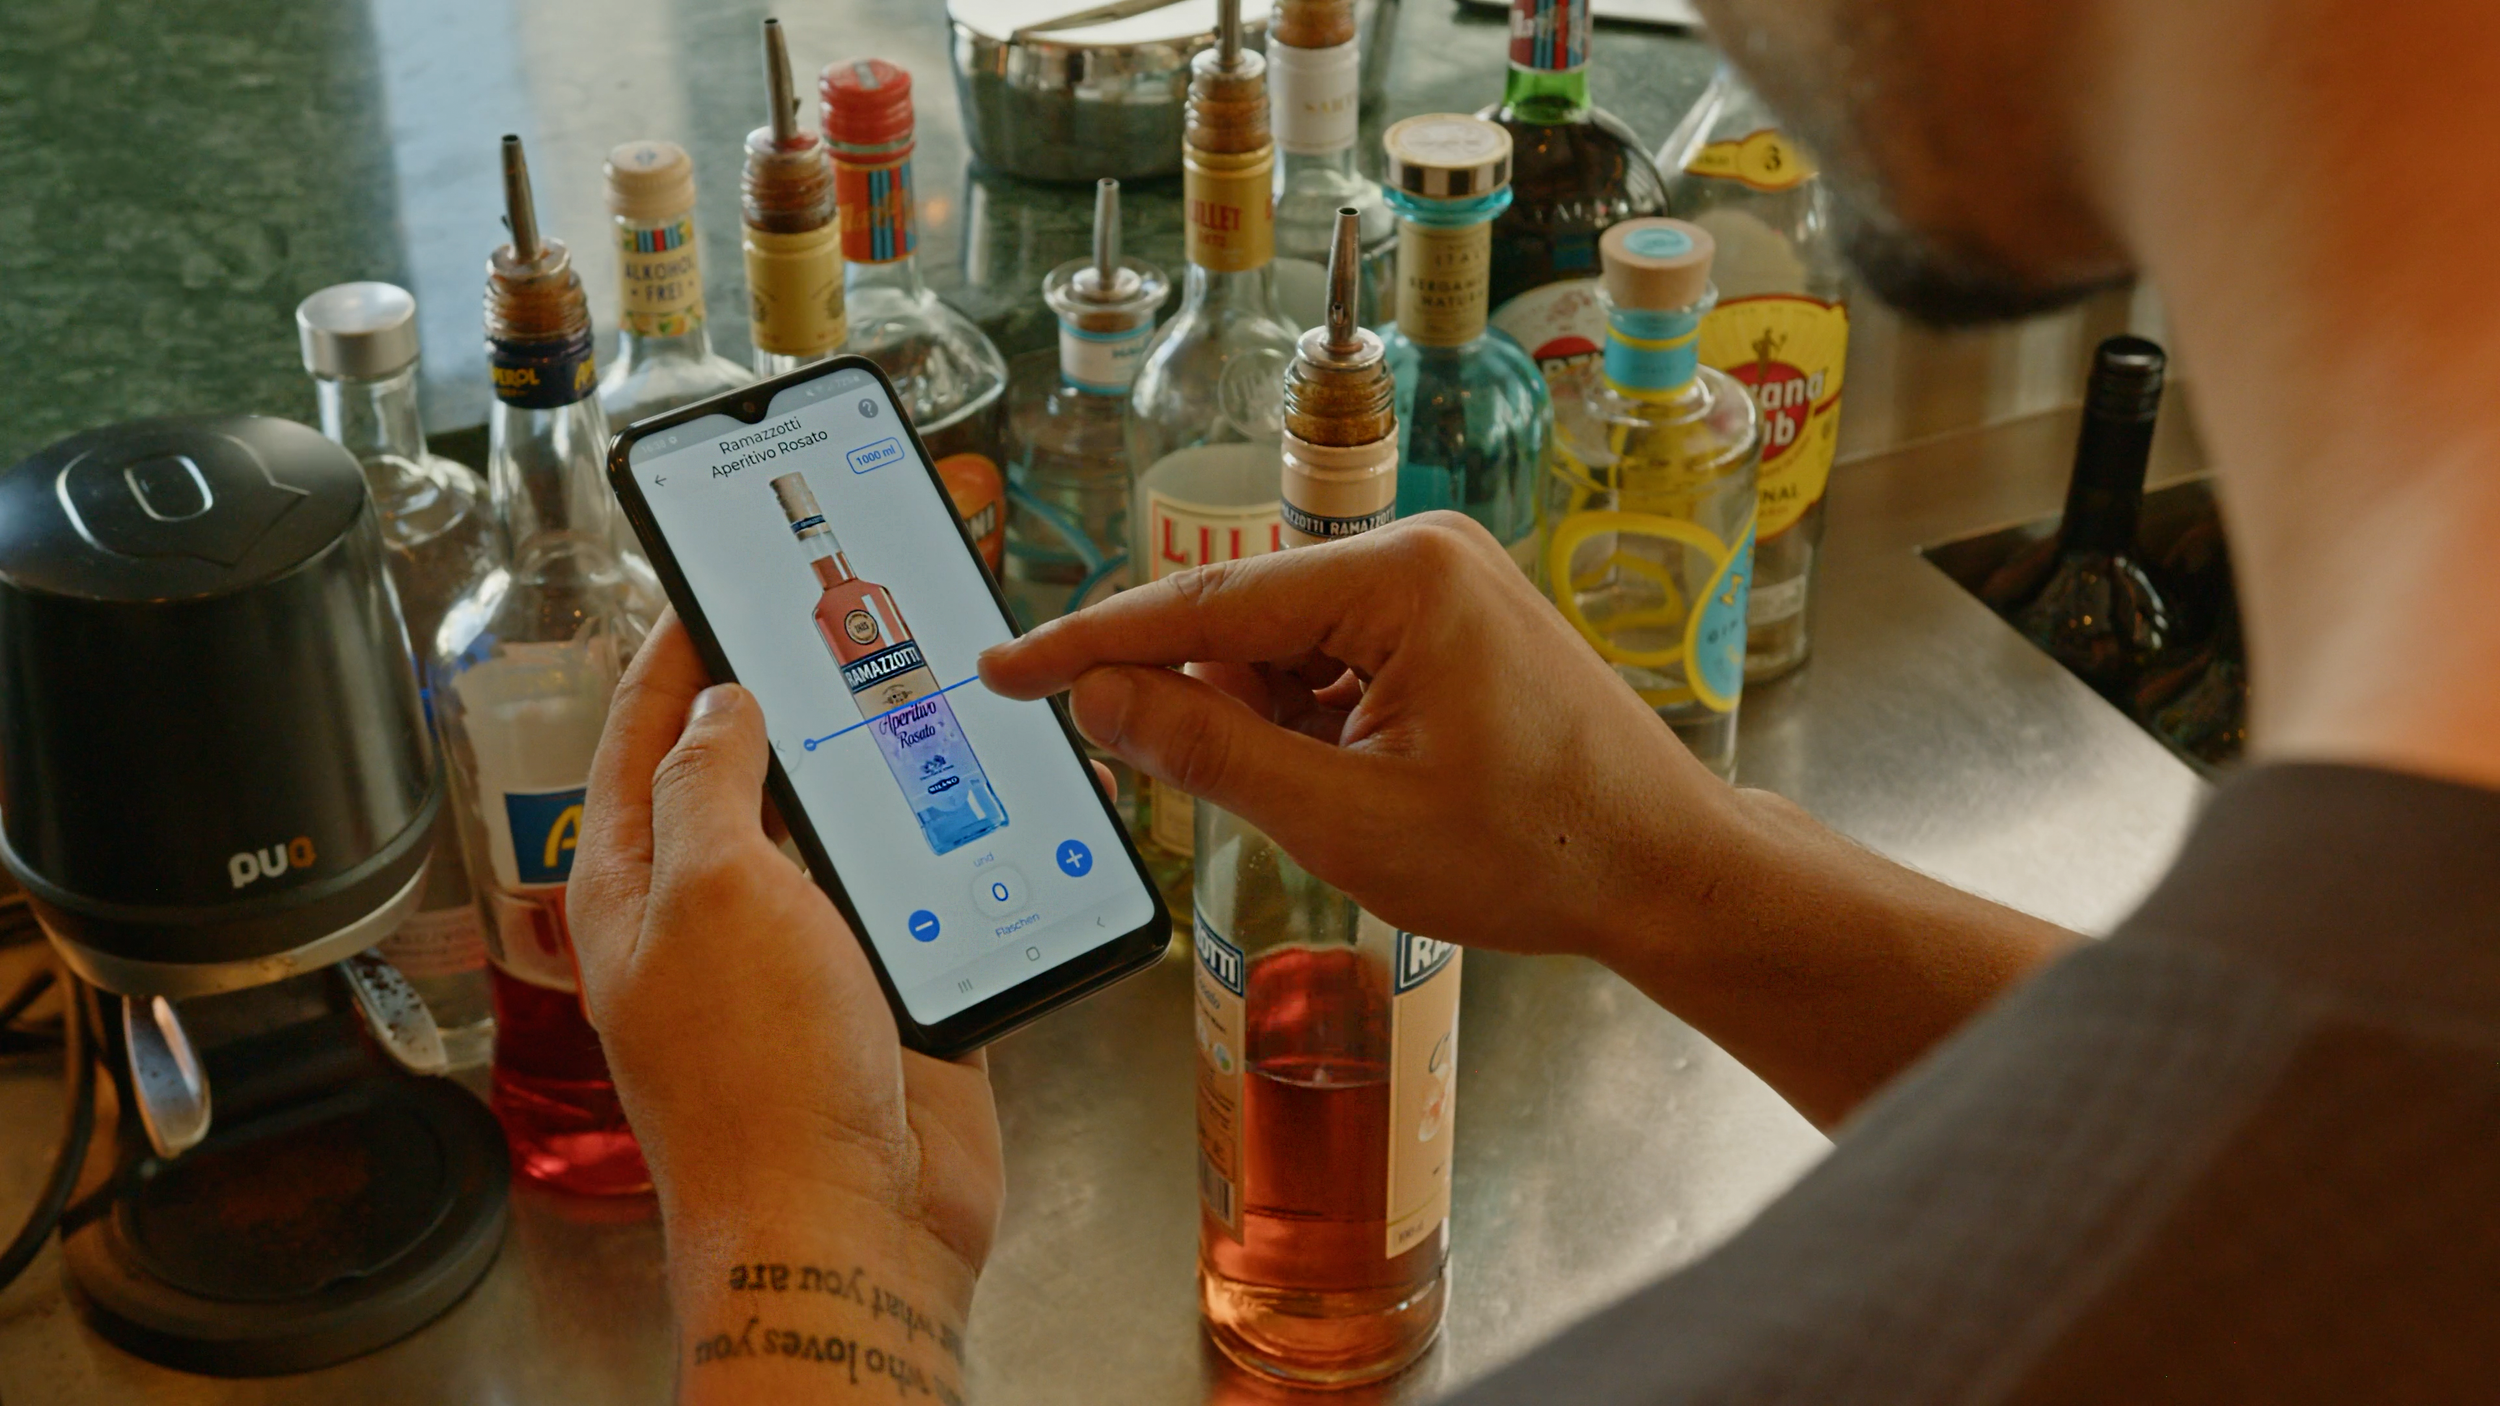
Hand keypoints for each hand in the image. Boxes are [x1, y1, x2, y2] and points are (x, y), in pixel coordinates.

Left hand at [567, 612, 1000, 1286]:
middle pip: (748, 779)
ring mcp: (804, 961)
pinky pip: (922, 905)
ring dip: (881, 778)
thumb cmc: (758, 1082)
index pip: (645, 737)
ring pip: (843, 839)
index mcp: (641, 887)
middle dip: (788, 699)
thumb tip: (721, 705)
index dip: (674, 654)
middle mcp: (717, 917)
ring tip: (922, 695)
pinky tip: (987, 812)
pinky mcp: (888, 999)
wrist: (849, 1229)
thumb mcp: (714, 893)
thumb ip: (713, 785)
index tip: (708, 583)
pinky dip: (953, 858)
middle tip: (834, 620)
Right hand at [979, 513, 1736, 963]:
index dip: (1090, 646)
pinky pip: (1335, 659)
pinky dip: (1314, 724)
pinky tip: (1358, 784)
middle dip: (1212, 714)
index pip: (1201, 607)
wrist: (1666, 869)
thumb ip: (1207, 753)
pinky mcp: (1451, 618)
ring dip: (1273, 729)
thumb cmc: (1532, 851)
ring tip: (1346, 807)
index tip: (1002, 668)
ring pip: (1285, 649)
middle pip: (1243, 624)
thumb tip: (1100, 699)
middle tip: (1258, 802)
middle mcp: (1417, 551)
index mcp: (1397, 576)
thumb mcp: (1345, 818)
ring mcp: (1440, 581)